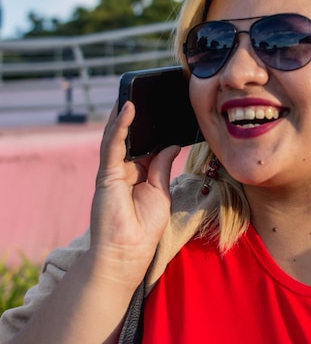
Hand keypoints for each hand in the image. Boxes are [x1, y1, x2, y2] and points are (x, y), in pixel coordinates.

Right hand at [89, 101, 179, 285]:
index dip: (152, 128)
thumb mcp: (161, 191)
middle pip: (130, 137)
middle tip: (146, 92)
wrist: (128, 252)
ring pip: (117, 136)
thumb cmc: (145, 227)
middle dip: (137, 117)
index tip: (164, 109)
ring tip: (133, 91)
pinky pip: (112, 145)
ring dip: (125, 114)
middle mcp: (123, 169)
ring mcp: (112, 171)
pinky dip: (120, 126)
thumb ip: (162, 166)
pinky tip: (128, 109)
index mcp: (138, 174)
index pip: (145, 144)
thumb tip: (171, 145)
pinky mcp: (106, 175)